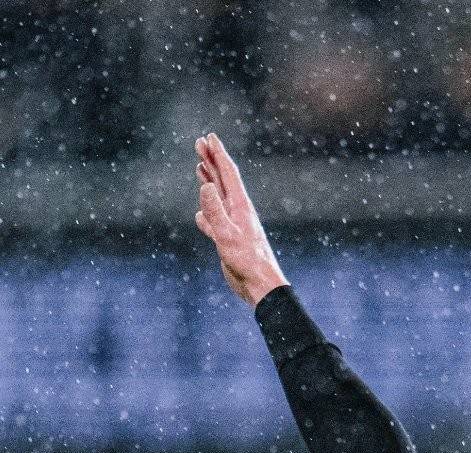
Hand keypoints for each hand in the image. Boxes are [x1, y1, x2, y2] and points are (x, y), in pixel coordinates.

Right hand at [194, 133, 288, 306]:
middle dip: (211, 161)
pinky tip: (201, 215)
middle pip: (223, 181)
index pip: (228, 174)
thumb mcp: (227, 235)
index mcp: (240, 207)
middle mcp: (238, 212)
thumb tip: (205, 185)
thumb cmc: (247, 262)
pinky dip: (206, 214)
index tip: (209, 137)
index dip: (218, 154)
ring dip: (209, 182)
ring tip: (201, 168)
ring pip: (219, 199)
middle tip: (200, 143)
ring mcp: (234, 226)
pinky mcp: (229, 240)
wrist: (259, 286)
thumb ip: (215, 212)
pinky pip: (214, 222)